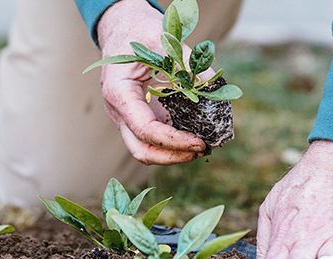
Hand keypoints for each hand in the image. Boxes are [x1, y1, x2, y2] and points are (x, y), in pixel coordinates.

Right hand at [97, 0, 206, 164]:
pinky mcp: (138, 117)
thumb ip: (187, 62)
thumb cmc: (138, 31)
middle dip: (173, 157)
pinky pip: (154, 139)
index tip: (200, 141)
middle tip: (202, 149)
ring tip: (201, 146)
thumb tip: (213, 85)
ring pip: (146, 150)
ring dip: (173, 154)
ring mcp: (127, 117)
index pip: (145, 130)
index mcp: (119, 93)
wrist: (122, 28)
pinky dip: (173, 143)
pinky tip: (194, 137)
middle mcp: (119, 111)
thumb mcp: (162, 39)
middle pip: (141, 150)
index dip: (174, 141)